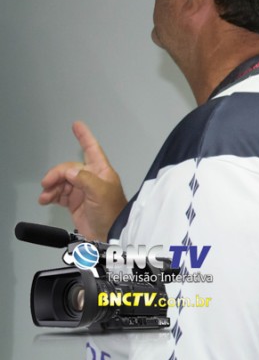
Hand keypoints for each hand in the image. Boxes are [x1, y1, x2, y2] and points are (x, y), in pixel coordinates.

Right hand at [38, 121, 127, 240]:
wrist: (109, 234)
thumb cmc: (112, 212)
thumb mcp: (101, 193)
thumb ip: (85, 179)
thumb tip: (70, 172)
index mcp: (101, 172)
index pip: (92, 149)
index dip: (85, 137)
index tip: (76, 125)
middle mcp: (91, 178)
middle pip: (69, 169)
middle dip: (57, 174)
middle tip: (47, 184)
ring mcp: (82, 190)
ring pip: (62, 181)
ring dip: (51, 187)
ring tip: (45, 197)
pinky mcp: (74, 202)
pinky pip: (59, 194)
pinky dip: (51, 195)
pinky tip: (45, 200)